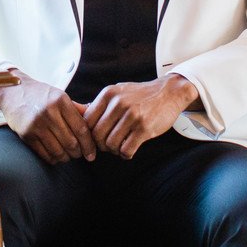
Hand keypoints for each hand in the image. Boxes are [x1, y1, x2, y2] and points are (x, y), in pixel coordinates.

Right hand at [0, 72, 96, 164]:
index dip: (89, 145)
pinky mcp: (26, 135)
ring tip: (68, 156)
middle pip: (71, 142)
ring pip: (58, 151)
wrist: (13, 92)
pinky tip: (56, 156)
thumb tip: (96, 122)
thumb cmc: (40, 95)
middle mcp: (49, 112)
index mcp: (61, 101)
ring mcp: (36, 124)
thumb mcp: (59, 96)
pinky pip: (44, 154)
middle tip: (80, 155)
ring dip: (66, 158)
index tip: (92, 154)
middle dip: (78, 153)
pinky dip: (53, 159)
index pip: (81, 129)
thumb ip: (77, 110)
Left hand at [83, 73, 198, 159]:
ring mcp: (132, 115)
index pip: (87, 121)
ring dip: (114, 150)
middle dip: (101, 145)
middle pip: (97, 135)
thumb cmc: (141, 95)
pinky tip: (129, 149)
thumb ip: (100, 104)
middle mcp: (119, 103)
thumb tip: (77, 112)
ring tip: (120, 146)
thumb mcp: (118, 92)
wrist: (169, 92)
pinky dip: (125, 154)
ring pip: (111, 144)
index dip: (89, 135)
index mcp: (109, 94)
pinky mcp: (144, 128)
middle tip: (108, 145)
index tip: (95, 139)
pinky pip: (126, 149)